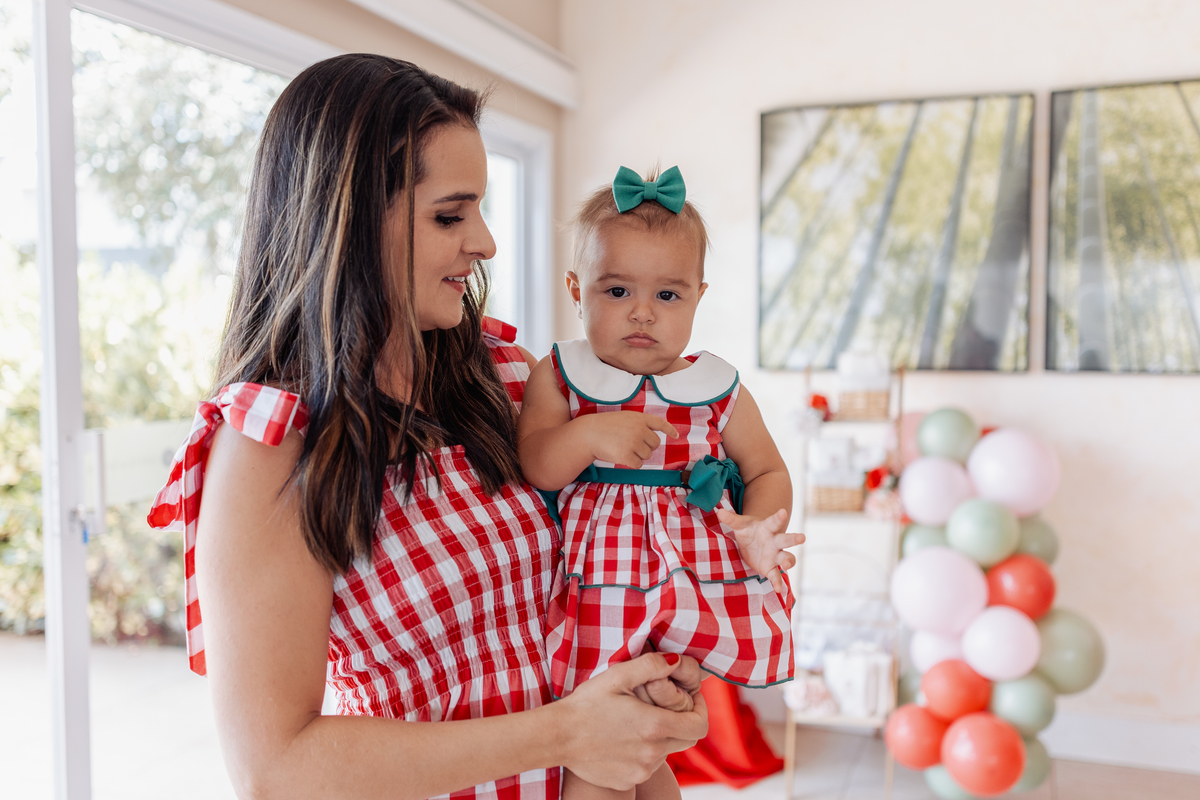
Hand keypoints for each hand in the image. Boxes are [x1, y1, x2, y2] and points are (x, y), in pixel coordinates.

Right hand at [556, 653, 707, 789]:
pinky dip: (641, 754)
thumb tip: (677, 662)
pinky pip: (645, 766)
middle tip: (662, 707)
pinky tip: (620, 740)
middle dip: (681, 723)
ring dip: (658, 738)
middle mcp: (653, 754)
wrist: (556, 737)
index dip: (701, 710)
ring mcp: (640, 771)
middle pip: (686, 740)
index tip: (691, 699)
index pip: (699, 725)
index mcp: (655, 726)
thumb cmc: (586, 703)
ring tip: (633, 722)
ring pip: (665, 753)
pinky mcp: (626, 781)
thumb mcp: (617, 675)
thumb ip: (651, 665)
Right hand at [582, 411, 678, 468]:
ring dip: (638, 455)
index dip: (669, 430)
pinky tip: (621, 456)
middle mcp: (639, 429)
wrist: (589, 434)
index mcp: (639, 418)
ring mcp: (634, 443)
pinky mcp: (627, 455)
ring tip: (623, 447)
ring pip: (647, 455)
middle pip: (655, 444)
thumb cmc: (605, 426)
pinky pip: (639, 464)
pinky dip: (632, 463)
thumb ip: (640, 425)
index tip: (676, 436)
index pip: (660, 423)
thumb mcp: (625, 418)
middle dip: (647, 446)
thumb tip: (654, 440)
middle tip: (631, 444)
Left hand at [716, 507, 803, 594]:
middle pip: (786, 539)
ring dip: (788, 561)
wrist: (754, 543)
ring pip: (786, 557)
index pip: (774, 521)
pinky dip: (778, 582)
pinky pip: (776, 576)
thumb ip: (731, 519)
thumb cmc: (749, 530)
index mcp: (767, 528)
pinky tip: (778, 590)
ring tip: (786, 565)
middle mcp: (775, 541)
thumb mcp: (740, 525)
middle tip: (802, 537)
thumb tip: (719, 512)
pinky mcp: (771, 568)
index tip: (783, 511)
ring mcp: (775, 555)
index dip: (778, 517)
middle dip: (793, 539)